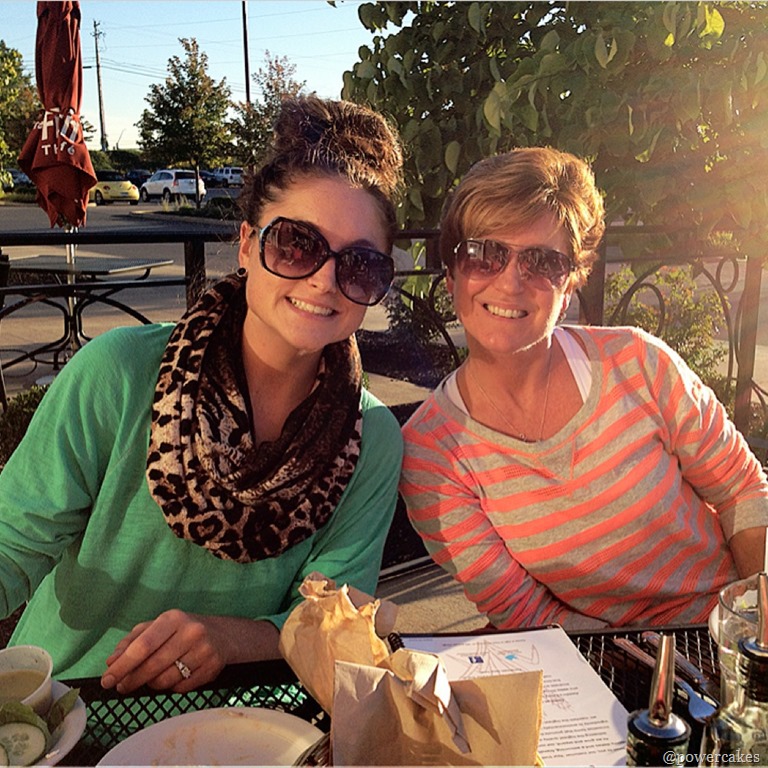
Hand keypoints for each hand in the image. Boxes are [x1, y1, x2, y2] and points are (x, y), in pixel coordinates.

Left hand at [100, 609, 227, 693]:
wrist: (223, 635)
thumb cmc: (182, 630)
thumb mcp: (157, 627)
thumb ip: (131, 641)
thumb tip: (111, 662)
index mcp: (173, 619)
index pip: (142, 646)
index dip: (122, 665)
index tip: (107, 679)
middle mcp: (190, 632)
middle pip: (152, 666)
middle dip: (132, 680)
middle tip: (122, 686)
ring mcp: (203, 651)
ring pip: (165, 681)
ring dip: (152, 684)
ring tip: (151, 678)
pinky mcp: (212, 668)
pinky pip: (181, 689)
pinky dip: (172, 687)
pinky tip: (173, 677)